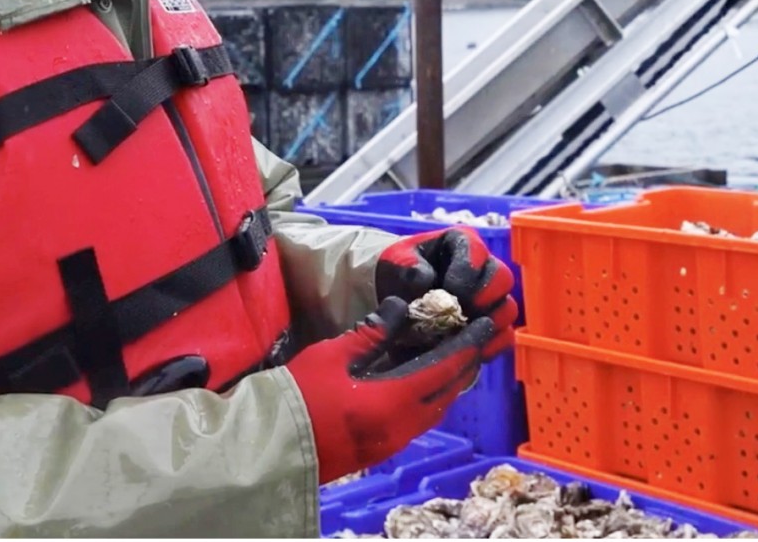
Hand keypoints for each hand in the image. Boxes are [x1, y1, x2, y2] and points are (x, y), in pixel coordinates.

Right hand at [285, 297, 493, 483]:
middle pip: (446, 393)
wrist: (273, 447)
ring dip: (448, 384)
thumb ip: (372, 333)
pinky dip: (430, 398)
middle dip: (463, 365)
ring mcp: (392, 442)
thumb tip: (400, 307)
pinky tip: (423, 382)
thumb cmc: (299, 397)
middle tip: (474, 340)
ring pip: (435, 410)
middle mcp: (402, 426)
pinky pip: (419, 421)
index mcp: (394, 401)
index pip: (443, 369)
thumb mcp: (333, 356)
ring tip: (453, 357)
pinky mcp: (381, 450)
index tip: (485, 328)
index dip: (466, 347)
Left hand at [375, 227, 517, 358]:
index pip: (477, 252)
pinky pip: (505, 337)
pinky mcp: (489, 326)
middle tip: (462, 312)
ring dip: (489, 323)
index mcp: (463, 243)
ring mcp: (490, 298)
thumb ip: (407, 266)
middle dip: (484, 297)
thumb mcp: (395, 261)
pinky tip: (472, 351)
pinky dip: (492, 345)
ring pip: (507, 309)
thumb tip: (426, 280)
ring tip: (464, 333)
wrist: (393, 296)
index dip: (467, 272)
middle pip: (502, 279)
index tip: (449, 290)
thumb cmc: (397, 271)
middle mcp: (483, 268)